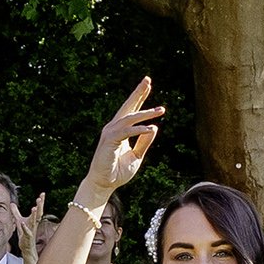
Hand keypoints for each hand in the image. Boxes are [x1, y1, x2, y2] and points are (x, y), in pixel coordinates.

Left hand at [16, 192, 45, 254]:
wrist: (26, 247)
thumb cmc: (24, 233)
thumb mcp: (19, 221)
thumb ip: (15, 212)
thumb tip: (12, 203)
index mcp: (33, 220)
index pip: (38, 209)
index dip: (41, 202)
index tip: (42, 193)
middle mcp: (34, 224)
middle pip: (38, 214)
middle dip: (40, 206)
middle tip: (40, 198)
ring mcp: (32, 230)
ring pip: (34, 222)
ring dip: (34, 215)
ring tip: (34, 208)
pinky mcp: (28, 237)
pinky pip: (27, 231)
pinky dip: (25, 227)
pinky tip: (23, 222)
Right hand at [83, 78, 164, 198]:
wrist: (104, 184)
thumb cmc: (118, 171)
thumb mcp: (136, 156)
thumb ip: (144, 142)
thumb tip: (154, 127)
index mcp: (120, 130)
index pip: (132, 110)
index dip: (140, 98)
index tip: (148, 85)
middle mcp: (114, 128)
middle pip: (128, 106)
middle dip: (138, 93)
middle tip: (148, 79)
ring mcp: (110, 133)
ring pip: (130, 118)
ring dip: (145, 114)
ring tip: (160, 110)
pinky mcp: (110, 141)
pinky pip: (127, 132)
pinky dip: (139, 130)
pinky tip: (150, 128)